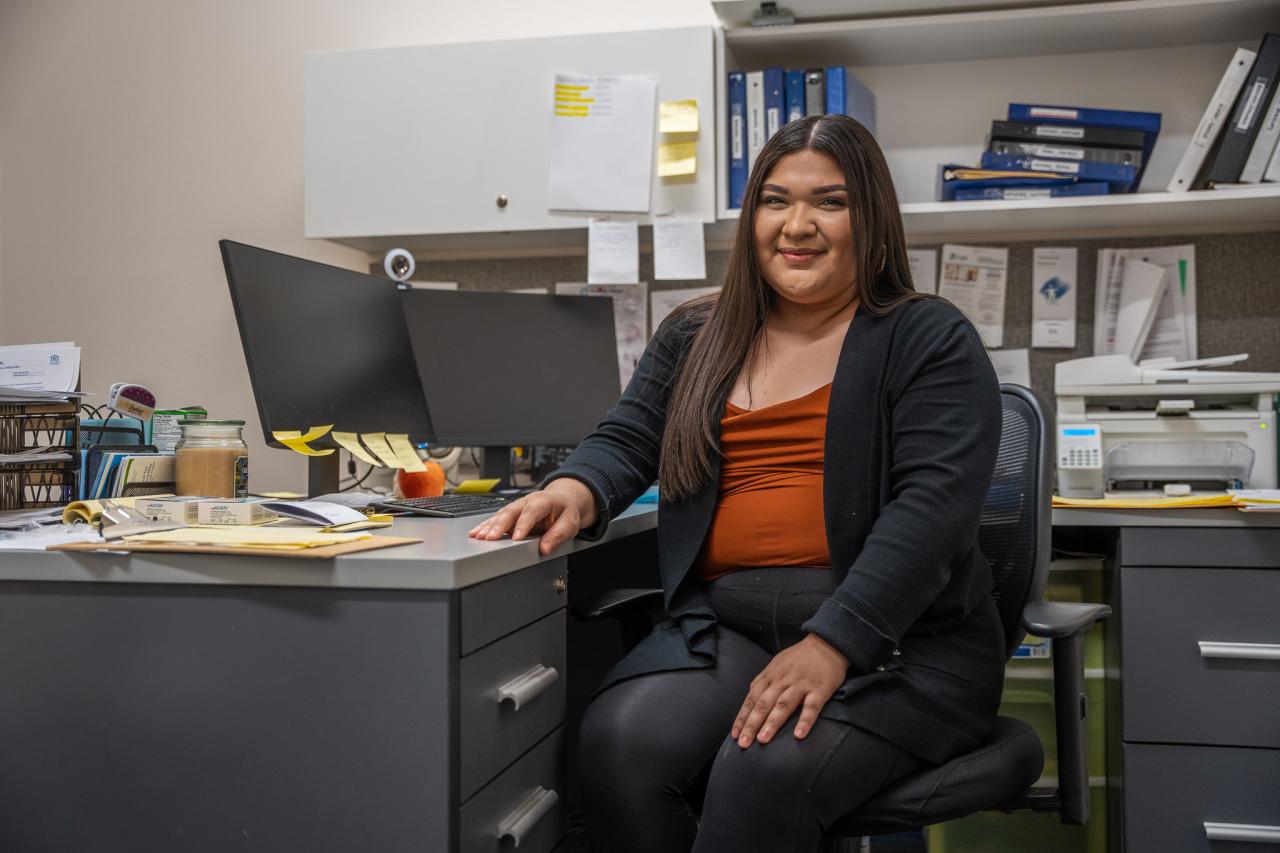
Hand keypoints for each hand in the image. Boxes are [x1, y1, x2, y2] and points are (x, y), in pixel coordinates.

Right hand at [467, 478, 597, 555]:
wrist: (563, 500)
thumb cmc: (565, 511)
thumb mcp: (570, 523)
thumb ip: (558, 535)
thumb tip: (545, 548)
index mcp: (543, 501)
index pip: (531, 512)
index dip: (523, 525)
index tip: (516, 538)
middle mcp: (526, 501)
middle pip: (510, 512)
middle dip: (499, 525)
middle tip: (489, 538)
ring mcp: (517, 506)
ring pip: (500, 515)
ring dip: (488, 526)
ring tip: (478, 537)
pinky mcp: (510, 513)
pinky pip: (496, 519)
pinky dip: (485, 526)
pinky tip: (476, 533)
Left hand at [731, 633, 848, 746]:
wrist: (827, 644)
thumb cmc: (799, 658)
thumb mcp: (776, 664)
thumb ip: (764, 681)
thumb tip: (750, 697)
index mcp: (770, 675)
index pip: (752, 698)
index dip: (742, 717)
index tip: (735, 734)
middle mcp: (782, 680)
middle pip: (763, 704)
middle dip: (751, 724)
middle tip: (743, 743)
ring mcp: (801, 684)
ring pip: (783, 705)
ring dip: (772, 723)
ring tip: (763, 740)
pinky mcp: (820, 689)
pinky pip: (812, 707)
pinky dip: (805, 721)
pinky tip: (798, 735)